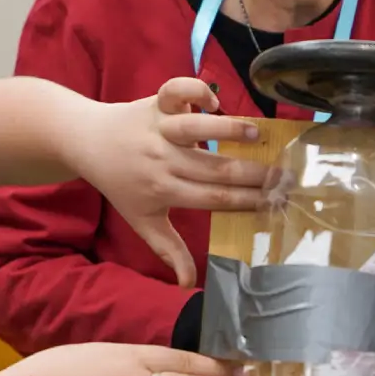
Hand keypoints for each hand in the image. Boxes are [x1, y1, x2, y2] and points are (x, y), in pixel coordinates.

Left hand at [67, 77, 271, 287]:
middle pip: (214, 168)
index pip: (214, 199)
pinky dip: (196, 91)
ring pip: (196, 127)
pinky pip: (177, 91)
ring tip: (256, 135)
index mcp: (164, 190)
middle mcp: (163, 160)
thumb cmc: (121, 184)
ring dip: (227, 129)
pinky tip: (214, 102)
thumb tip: (187, 284)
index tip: (277, 202)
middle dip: (253, 173)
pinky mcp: (155, 103)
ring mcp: (159, 129)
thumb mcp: (141, 220)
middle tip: (286, 175)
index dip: (247, 201)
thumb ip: (167, 249)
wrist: (88, 143)